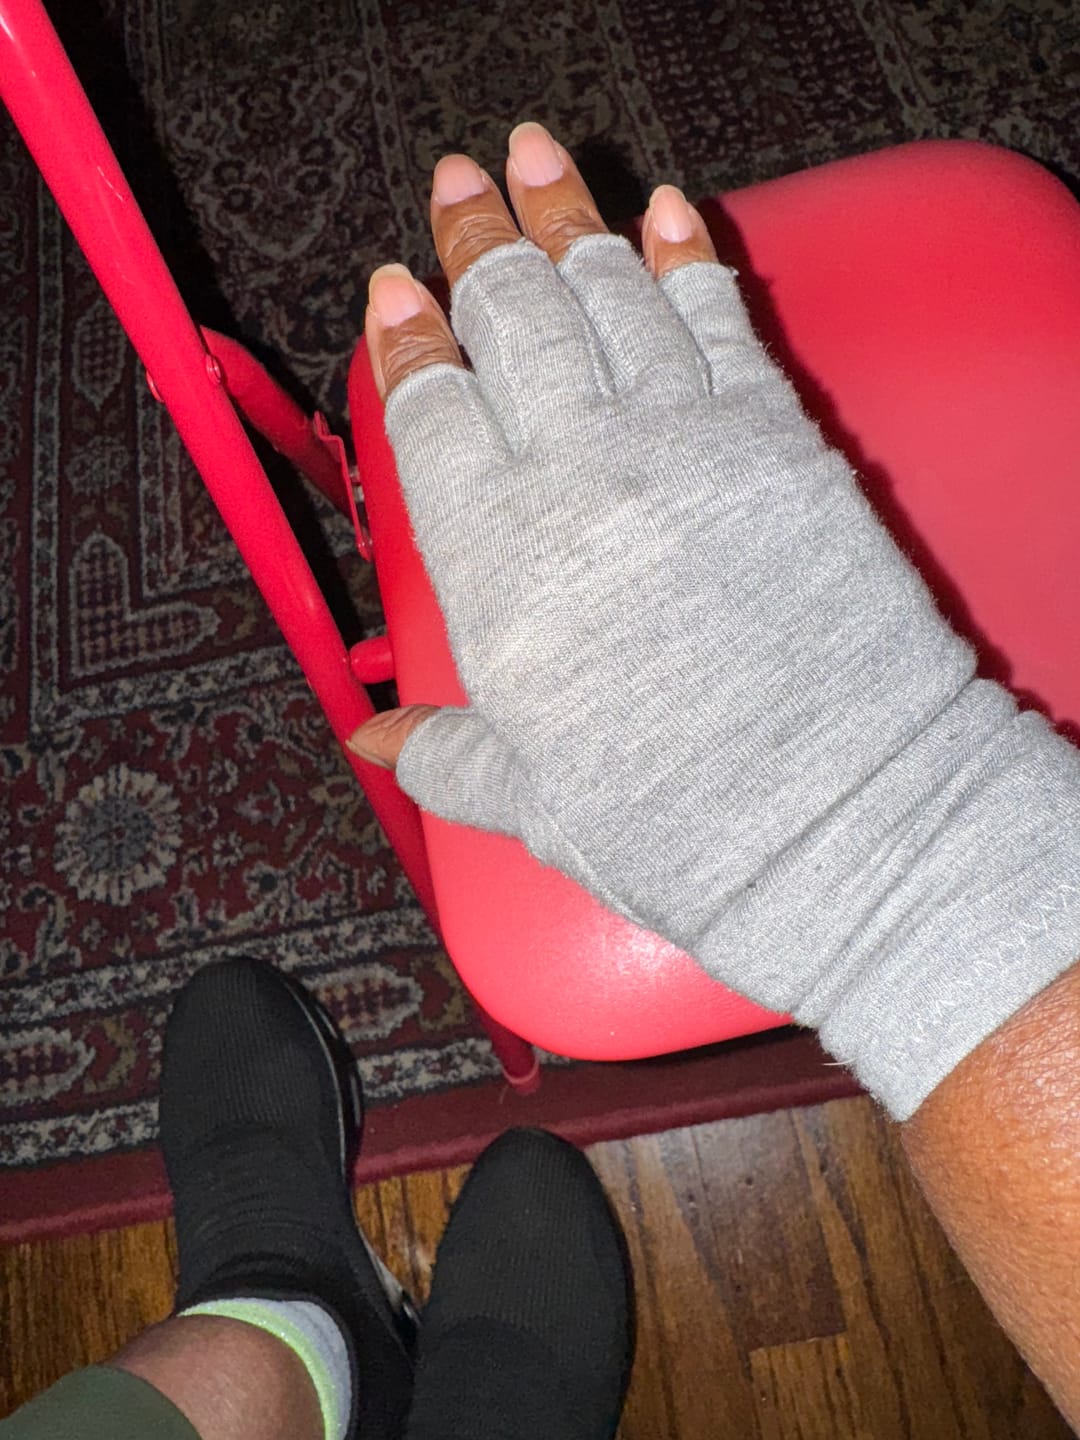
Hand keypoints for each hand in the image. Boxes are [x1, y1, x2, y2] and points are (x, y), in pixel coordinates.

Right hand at [351, 124, 1079, 1120]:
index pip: (430, 412)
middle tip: (461, 182)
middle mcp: (577, 480)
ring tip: (537, 160)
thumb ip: (448, 754)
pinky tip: (665, 215)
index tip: (396, 292)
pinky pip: (716, 315)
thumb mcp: (538, 802)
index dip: (406, 340)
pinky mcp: (775, 435)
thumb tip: (376, 741)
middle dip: (479, 239)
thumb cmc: (687, 824)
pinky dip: (686, 256)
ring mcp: (681, 444)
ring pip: (605, 295)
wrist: (843, 819)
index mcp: (496, 565)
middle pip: (510, 320)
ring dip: (566, 216)